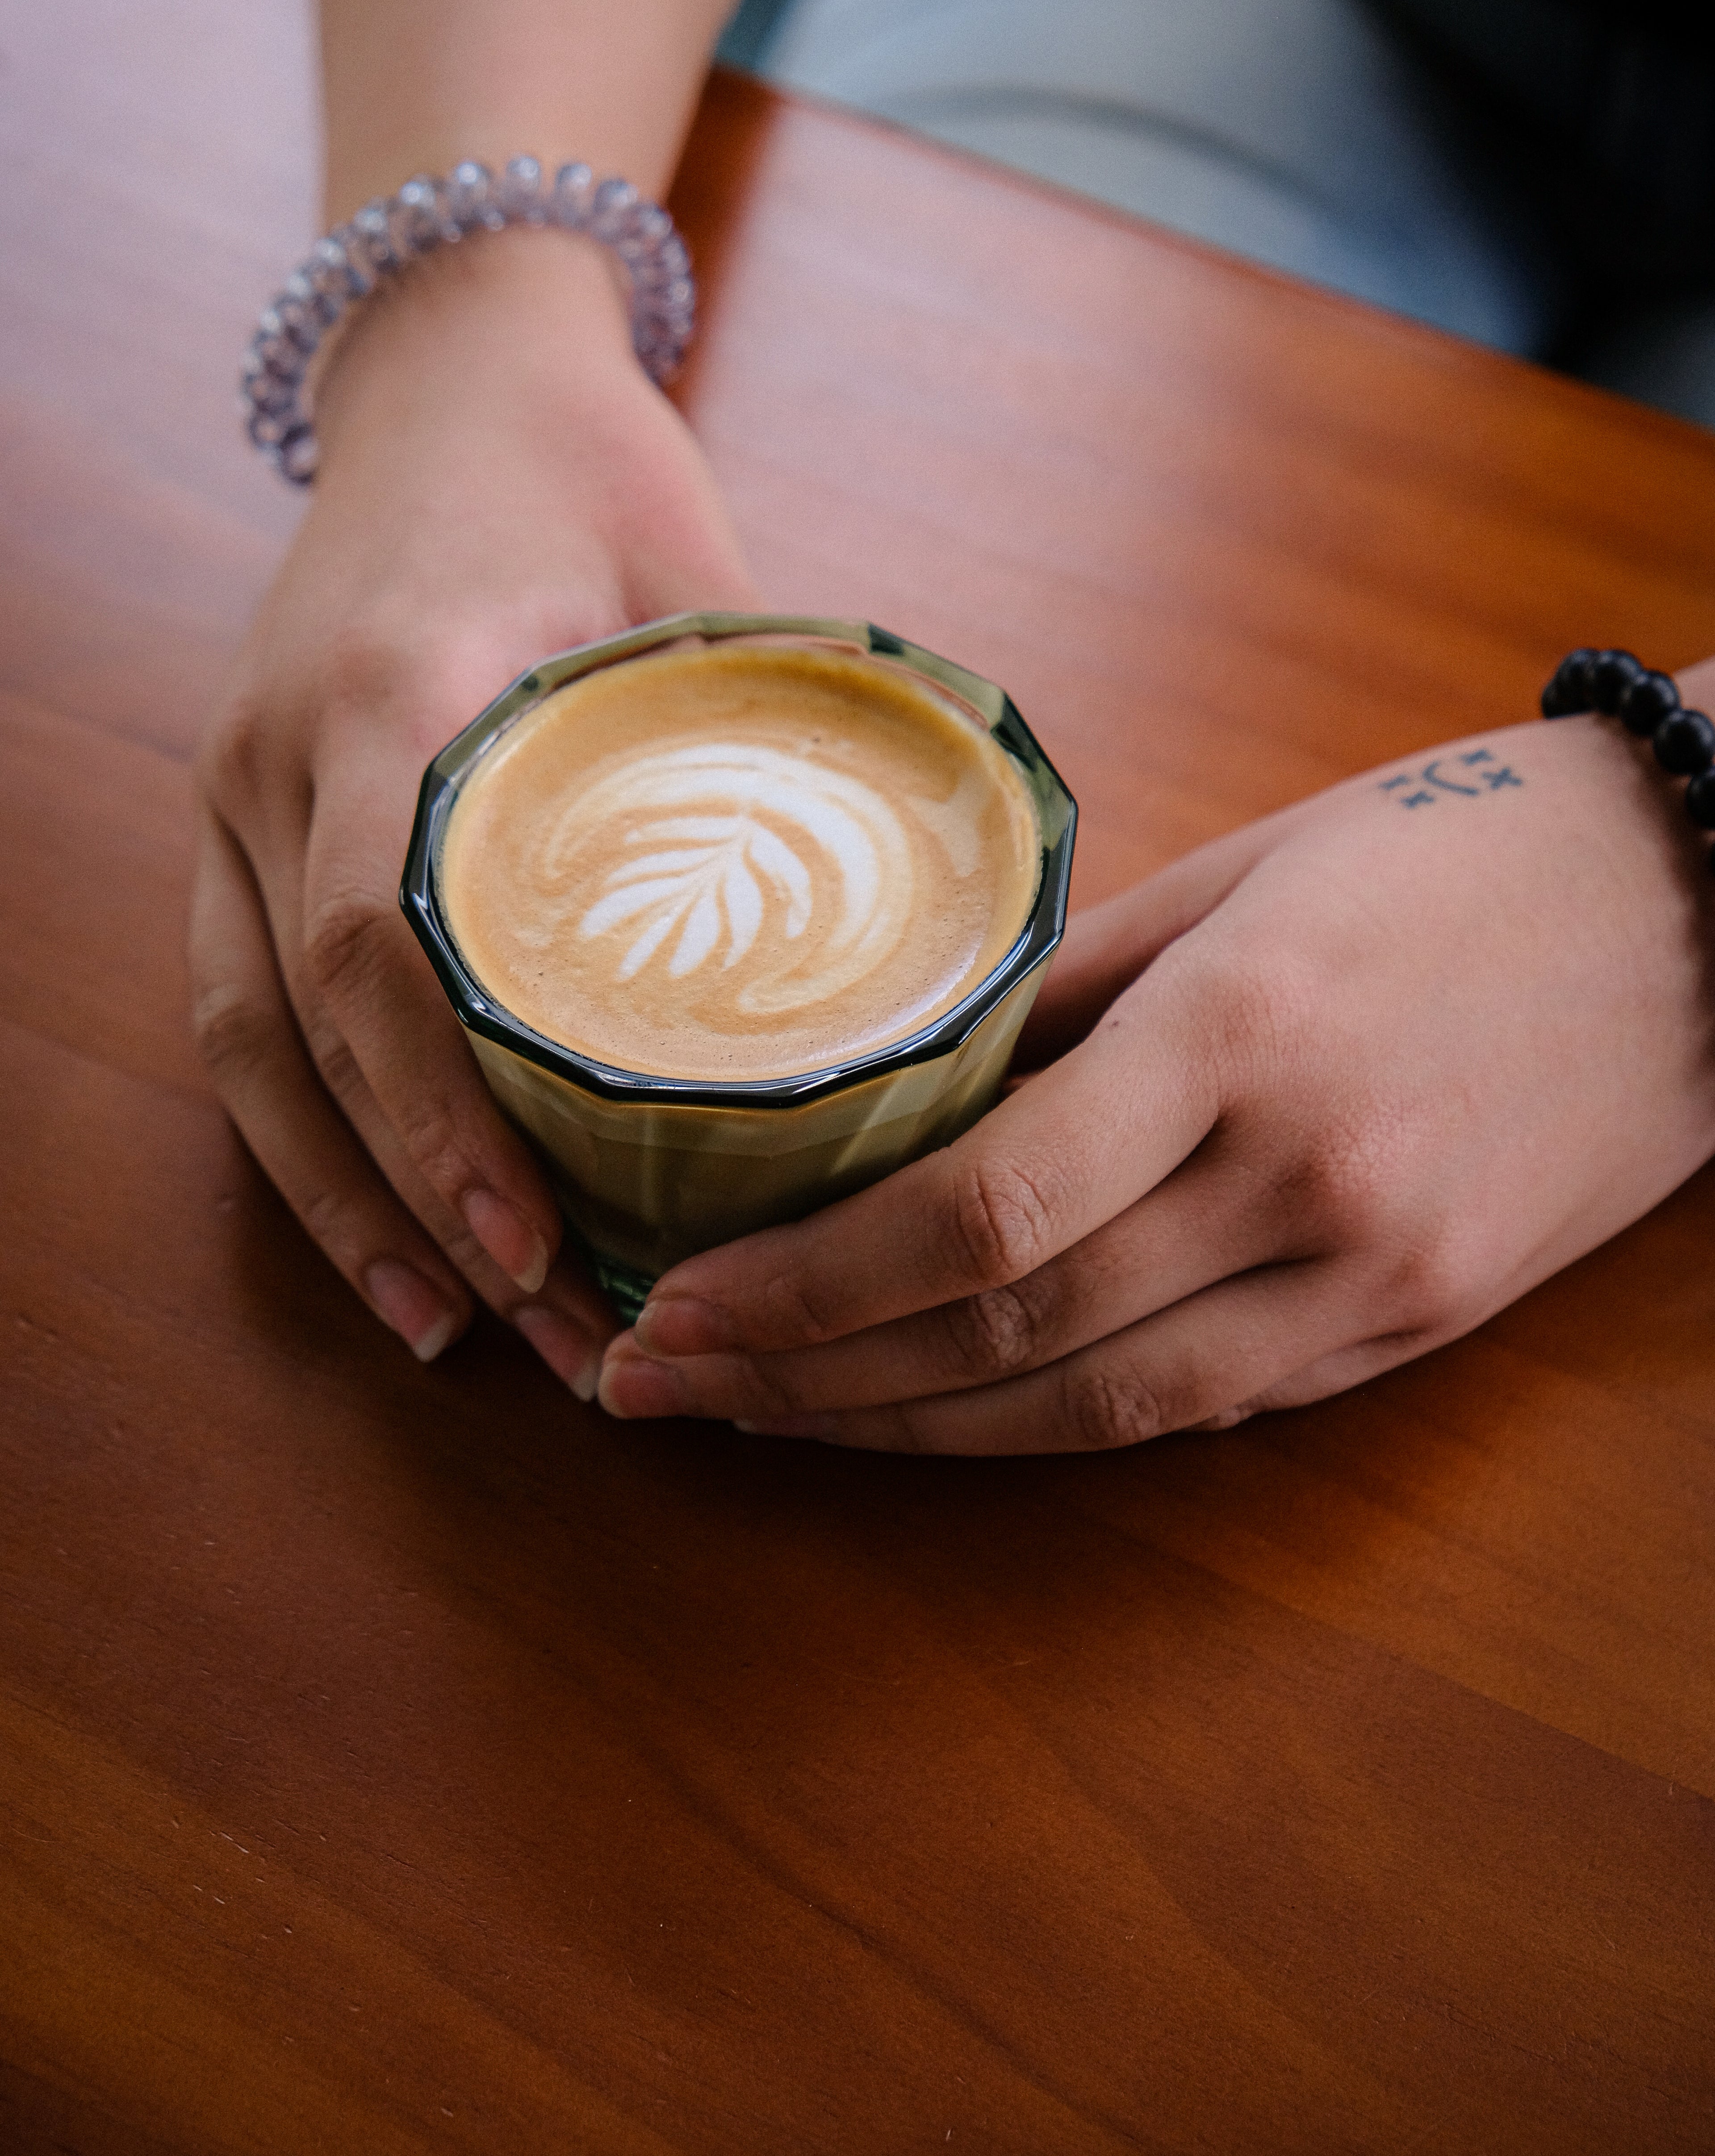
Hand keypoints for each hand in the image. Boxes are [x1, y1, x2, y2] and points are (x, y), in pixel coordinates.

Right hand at [192, 230, 756, 1390]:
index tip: (539, 1236)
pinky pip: (241, 1005)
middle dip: (418, 1202)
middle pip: (303, 1028)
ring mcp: (235, 789)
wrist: (442, 370)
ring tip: (456, 1333)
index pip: (377, 935)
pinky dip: (309, 1130)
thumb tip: (934, 884)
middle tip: (554, 1335)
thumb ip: (778, 714)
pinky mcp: (237, 816)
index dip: (442, 1107)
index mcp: (393, 683)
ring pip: (246, 1042)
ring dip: (346, 1201)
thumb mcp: (691, 567)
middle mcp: (277, 752)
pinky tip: (393, 1228)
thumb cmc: (583, 460)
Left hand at [600, 694, 1714, 1448]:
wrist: (1710, 905)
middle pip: (1010, 1333)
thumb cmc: (1460, 848)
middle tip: (650, 1382)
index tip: (673, 1301)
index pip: (981, 1207)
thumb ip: (1066, 991)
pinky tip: (930, 1417)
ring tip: (756, 1421)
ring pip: (1092, 1409)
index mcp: (1246, 1037)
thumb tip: (901, 1080)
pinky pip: (1197, 1408)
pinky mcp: (1416, 1328)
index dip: (805, 1284)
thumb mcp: (1244, 873)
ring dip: (903, 1432)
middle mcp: (1308, 1186)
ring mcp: (1373, 1279)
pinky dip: (1044, 1425)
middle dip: (808, 1378)